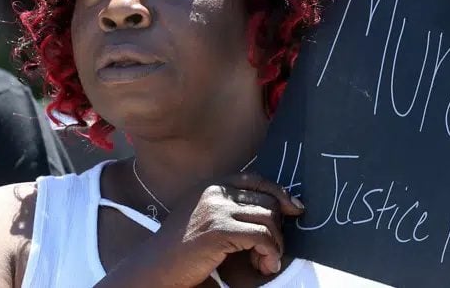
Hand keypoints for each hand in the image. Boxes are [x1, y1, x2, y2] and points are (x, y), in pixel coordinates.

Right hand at [103, 172, 303, 287]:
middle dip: (277, 228)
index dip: (280, 194)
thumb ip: (233, 209)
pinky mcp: (219, 230)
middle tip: (271, 252)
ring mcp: (217, 209)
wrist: (153, 269)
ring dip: (275, 245)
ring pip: (268, 220)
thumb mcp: (207, 219)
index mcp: (213, 185)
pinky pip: (262, 237)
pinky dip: (270, 253)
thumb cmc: (181, 250)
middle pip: (267, 202)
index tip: (296, 209)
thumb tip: (278, 209)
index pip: (257, 180)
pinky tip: (264, 266)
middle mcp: (215, 192)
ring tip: (266, 262)